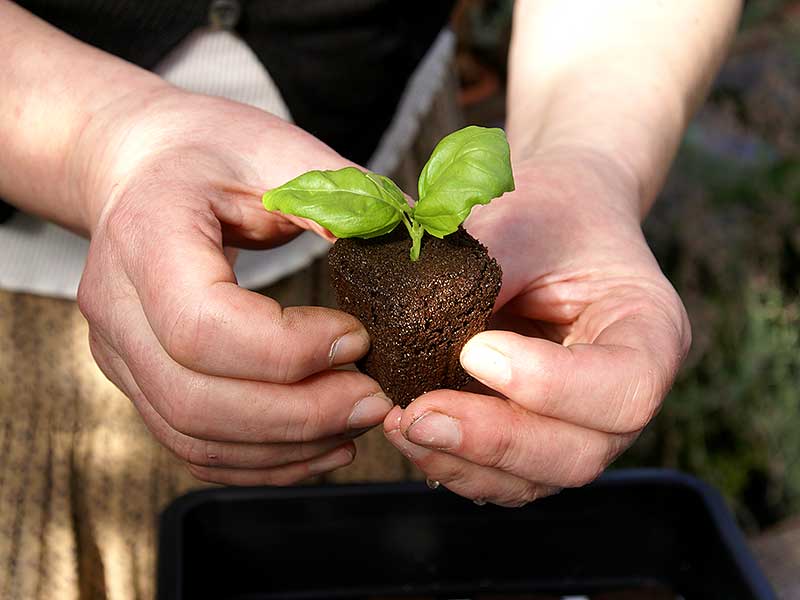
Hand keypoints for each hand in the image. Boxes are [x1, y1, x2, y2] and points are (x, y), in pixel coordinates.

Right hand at [77, 89, 392, 484]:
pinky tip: (321, 445)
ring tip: (358, 423)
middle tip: (376, 400)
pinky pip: (193, 445)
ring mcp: (119, 352)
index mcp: (147, 235)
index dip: (291, 350)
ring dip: (288, 447)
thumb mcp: (280, 150)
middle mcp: (116, 305)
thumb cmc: (210, 151)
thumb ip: (348, 197)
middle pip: (199, 399)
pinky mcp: (139, 379)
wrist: (139, 164)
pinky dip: (262, 460)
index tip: (359, 339)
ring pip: (195, 436)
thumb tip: (432, 243)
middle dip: (302, 414)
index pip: (205, 326)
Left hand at [384, 150, 690, 505]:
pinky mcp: (538, 434)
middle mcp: (624, 394)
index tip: (472, 351)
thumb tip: (412, 324)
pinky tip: (413, 435)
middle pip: (578, 453)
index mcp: (649, 333)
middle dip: (493, 442)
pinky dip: (456, 463)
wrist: (552, 217)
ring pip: (536, 479)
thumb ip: (483, 276)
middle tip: (418, 416)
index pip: (623, 389)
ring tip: (402, 426)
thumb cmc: (550, 210)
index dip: (547, 385)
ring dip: (463, 463)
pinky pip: (505, 474)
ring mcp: (582, 424)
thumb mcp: (524, 224)